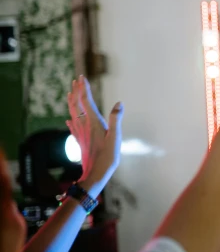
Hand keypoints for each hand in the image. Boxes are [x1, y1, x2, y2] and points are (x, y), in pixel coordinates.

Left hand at [66, 76, 123, 196]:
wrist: (94, 174)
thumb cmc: (107, 157)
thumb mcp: (115, 137)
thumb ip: (115, 119)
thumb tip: (119, 103)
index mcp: (93, 122)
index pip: (86, 100)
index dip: (84, 88)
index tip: (82, 77)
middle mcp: (83, 125)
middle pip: (76, 104)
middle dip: (76, 91)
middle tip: (76, 80)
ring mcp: (79, 132)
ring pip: (72, 113)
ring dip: (72, 101)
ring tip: (71, 93)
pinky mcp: (79, 139)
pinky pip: (72, 124)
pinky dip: (71, 117)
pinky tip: (69, 119)